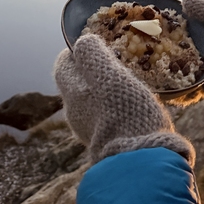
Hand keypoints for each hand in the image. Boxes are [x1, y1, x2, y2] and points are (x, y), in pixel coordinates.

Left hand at [54, 34, 194, 165]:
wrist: (140, 161)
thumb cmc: (125, 114)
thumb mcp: (110, 77)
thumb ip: (93, 56)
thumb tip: (83, 41)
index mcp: (73, 94)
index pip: (63, 64)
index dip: (76, 51)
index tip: (95, 43)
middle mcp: (75, 113)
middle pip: (76, 83)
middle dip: (92, 69)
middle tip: (115, 59)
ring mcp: (90, 131)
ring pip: (91, 101)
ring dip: (104, 89)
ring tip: (126, 81)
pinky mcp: (106, 142)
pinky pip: (105, 117)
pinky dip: (113, 107)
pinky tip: (131, 106)